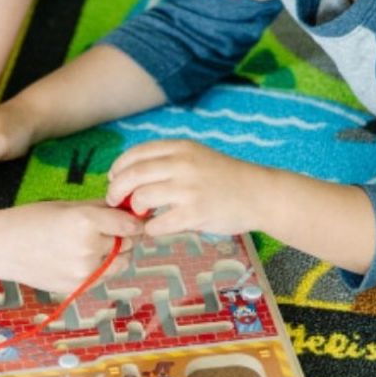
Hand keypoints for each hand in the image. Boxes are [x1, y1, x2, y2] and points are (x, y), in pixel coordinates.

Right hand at [0, 202, 142, 292]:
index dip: (133, 221)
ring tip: (92, 245)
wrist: (0, 247)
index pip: (129, 225)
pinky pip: (103, 277)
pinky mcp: (77, 287)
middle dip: (123, 236)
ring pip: (120, 264)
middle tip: (106, 230)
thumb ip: (99, 208)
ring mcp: (83, 271)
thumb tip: (127, 208)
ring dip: (115, 254)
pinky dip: (100, 268)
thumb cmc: (30, 219)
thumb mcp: (66, 206)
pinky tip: (78, 257)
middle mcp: (88, 248)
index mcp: (85, 222)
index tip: (132, 218)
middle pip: (127, 244)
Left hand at [105, 140, 271, 236]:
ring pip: (141, 198)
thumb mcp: (196, 157)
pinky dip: (150, 228)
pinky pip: (158, 223)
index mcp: (180, 148)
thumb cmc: (224, 178)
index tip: (114, 179)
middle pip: (131, 175)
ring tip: (139, 214)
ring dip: (133, 209)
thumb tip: (129, 175)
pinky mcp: (195, 213)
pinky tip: (155, 228)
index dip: (118, 167)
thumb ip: (167, 162)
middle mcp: (182, 164)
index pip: (135, 154)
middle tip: (114, 201)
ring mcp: (189, 189)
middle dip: (116, 190)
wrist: (261, 194)